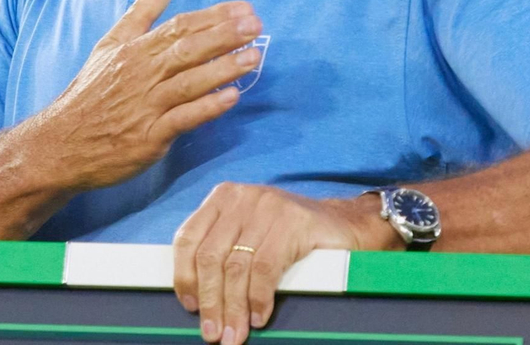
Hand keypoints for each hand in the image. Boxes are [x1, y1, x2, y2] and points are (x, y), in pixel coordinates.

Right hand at [30, 0, 263, 191]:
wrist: (62, 143)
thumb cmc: (92, 91)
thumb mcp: (111, 44)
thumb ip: (143, 10)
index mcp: (135, 49)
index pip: (179, 26)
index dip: (214, 17)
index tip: (245, 9)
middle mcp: (142, 73)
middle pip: (187, 49)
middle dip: (224, 36)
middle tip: (256, 26)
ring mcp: (147, 105)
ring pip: (190, 82)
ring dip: (224, 69)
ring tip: (255, 57)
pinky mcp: (150, 136)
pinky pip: (183, 118)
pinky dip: (207, 108)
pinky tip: (232, 98)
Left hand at [172, 184, 390, 343]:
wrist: (344, 225)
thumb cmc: (290, 236)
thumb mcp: (249, 235)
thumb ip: (223, 253)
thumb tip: (198, 299)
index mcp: (223, 198)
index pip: (188, 237)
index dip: (185, 275)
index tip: (189, 306)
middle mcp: (242, 198)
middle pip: (211, 256)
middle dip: (210, 301)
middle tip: (213, 332)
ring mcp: (268, 207)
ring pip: (237, 266)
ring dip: (234, 307)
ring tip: (235, 334)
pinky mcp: (294, 222)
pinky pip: (266, 268)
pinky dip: (259, 298)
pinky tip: (259, 317)